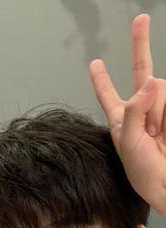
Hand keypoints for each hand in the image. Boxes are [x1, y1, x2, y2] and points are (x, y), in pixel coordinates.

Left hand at [90, 14, 165, 217]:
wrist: (165, 183)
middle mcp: (141, 110)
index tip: (95, 63)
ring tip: (157, 134)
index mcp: (121, 119)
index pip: (108, 94)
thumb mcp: (128, 141)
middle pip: (141, 71)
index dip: (102, 79)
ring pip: (160, 89)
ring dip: (158, 111)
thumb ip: (135, 110)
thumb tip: (151, 82)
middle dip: (140, 44)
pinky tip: (163, 130)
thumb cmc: (141, 170)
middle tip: (141, 19)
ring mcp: (160, 110)